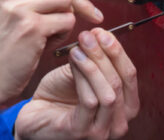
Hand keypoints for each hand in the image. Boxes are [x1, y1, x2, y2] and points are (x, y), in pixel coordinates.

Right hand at [0, 0, 102, 105]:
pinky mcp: (31, 27)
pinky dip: (64, 33)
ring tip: (53, 35)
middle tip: (96, 15)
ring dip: (67, 19)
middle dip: (82, 0)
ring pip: (65, 2)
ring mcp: (18, 7)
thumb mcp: (2, 10)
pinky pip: (66, 21)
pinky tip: (49, 44)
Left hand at [15, 28, 139, 138]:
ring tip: (78, 47)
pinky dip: (83, 77)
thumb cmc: (58, 97)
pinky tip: (74, 61)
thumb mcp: (82, 73)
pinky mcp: (81, 132)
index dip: (117, 51)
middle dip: (106, 54)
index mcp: (123, 107)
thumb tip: (99, 34)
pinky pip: (90, 101)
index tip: (103, 33)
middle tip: (89, 36)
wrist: (33, 116)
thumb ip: (95, 60)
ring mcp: (101, 132)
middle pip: (122, 82)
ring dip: (94, 65)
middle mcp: (118, 123)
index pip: (130, 75)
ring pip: (109, 93)